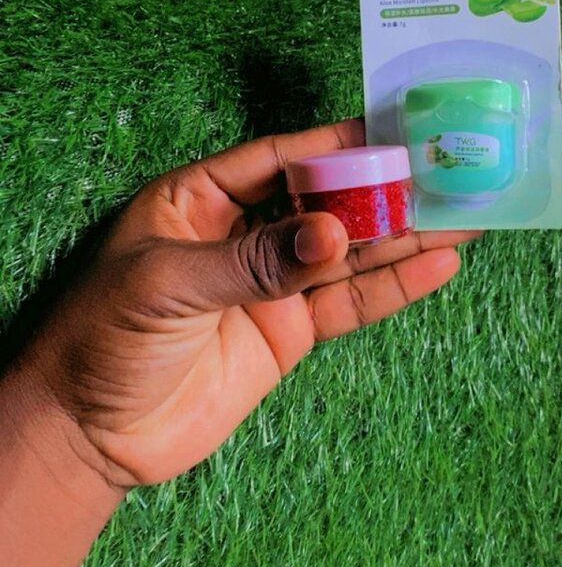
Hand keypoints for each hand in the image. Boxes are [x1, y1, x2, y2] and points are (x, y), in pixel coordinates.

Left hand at [23, 118, 479, 492]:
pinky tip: (440, 264)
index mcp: (201, 198)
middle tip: (451, 170)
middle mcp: (243, 232)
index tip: (398, 131)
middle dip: (385, 189)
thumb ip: (254, 261)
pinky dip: (394, 286)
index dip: (338, 145)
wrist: (89, 435)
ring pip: (349, 251)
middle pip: (327, 201)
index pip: (282, 158)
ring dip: (405, 235)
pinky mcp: (289, 332)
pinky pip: (348, 302)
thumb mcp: (168, 285)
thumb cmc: (102, 338)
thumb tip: (334, 236)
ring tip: (466, 212)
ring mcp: (271, 283)